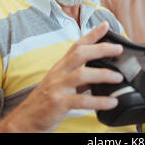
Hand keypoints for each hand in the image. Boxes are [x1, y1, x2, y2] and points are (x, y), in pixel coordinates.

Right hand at [0, 22, 123, 132]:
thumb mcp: (62, 83)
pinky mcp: (58, 103)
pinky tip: (112, 102)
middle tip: (118, 49)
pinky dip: (99, 101)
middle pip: (79, 53)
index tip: (105, 25)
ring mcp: (58, 87)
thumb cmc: (46, 99)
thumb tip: (103, 72)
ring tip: (119, 77)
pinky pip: (82, 101)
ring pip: (81, 75)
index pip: (77, 45)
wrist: (25, 119)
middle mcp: (59, 73)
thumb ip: (81, 76)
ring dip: (103, 75)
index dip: (91, 34)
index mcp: (61, 66)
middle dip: (100, 49)